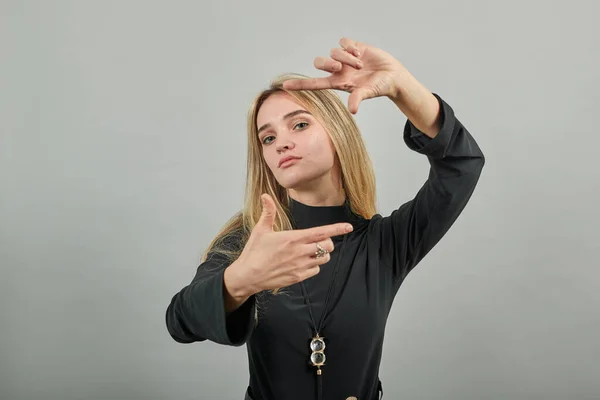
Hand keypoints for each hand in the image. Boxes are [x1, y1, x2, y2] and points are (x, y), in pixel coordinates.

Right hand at [228, 194, 352, 294]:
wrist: (248, 275)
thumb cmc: (254, 251)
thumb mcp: (260, 230)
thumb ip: (268, 212)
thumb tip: (265, 195)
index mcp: (293, 238)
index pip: (321, 232)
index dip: (337, 229)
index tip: (348, 227)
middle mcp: (299, 252)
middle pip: (327, 245)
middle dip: (327, 241)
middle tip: (319, 241)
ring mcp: (300, 266)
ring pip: (324, 258)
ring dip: (322, 254)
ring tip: (311, 251)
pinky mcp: (298, 277)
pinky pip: (315, 270)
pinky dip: (314, 266)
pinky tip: (304, 263)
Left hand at [282, 37, 407, 113]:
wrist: (392, 76)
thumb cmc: (379, 87)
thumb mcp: (368, 93)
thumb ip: (358, 98)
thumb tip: (352, 110)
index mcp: (338, 83)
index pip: (314, 84)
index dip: (300, 84)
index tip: (285, 85)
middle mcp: (338, 70)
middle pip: (319, 63)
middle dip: (327, 63)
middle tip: (340, 67)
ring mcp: (344, 58)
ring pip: (333, 52)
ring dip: (346, 57)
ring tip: (359, 64)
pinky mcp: (353, 47)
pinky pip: (343, 42)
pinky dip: (351, 47)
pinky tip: (360, 53)